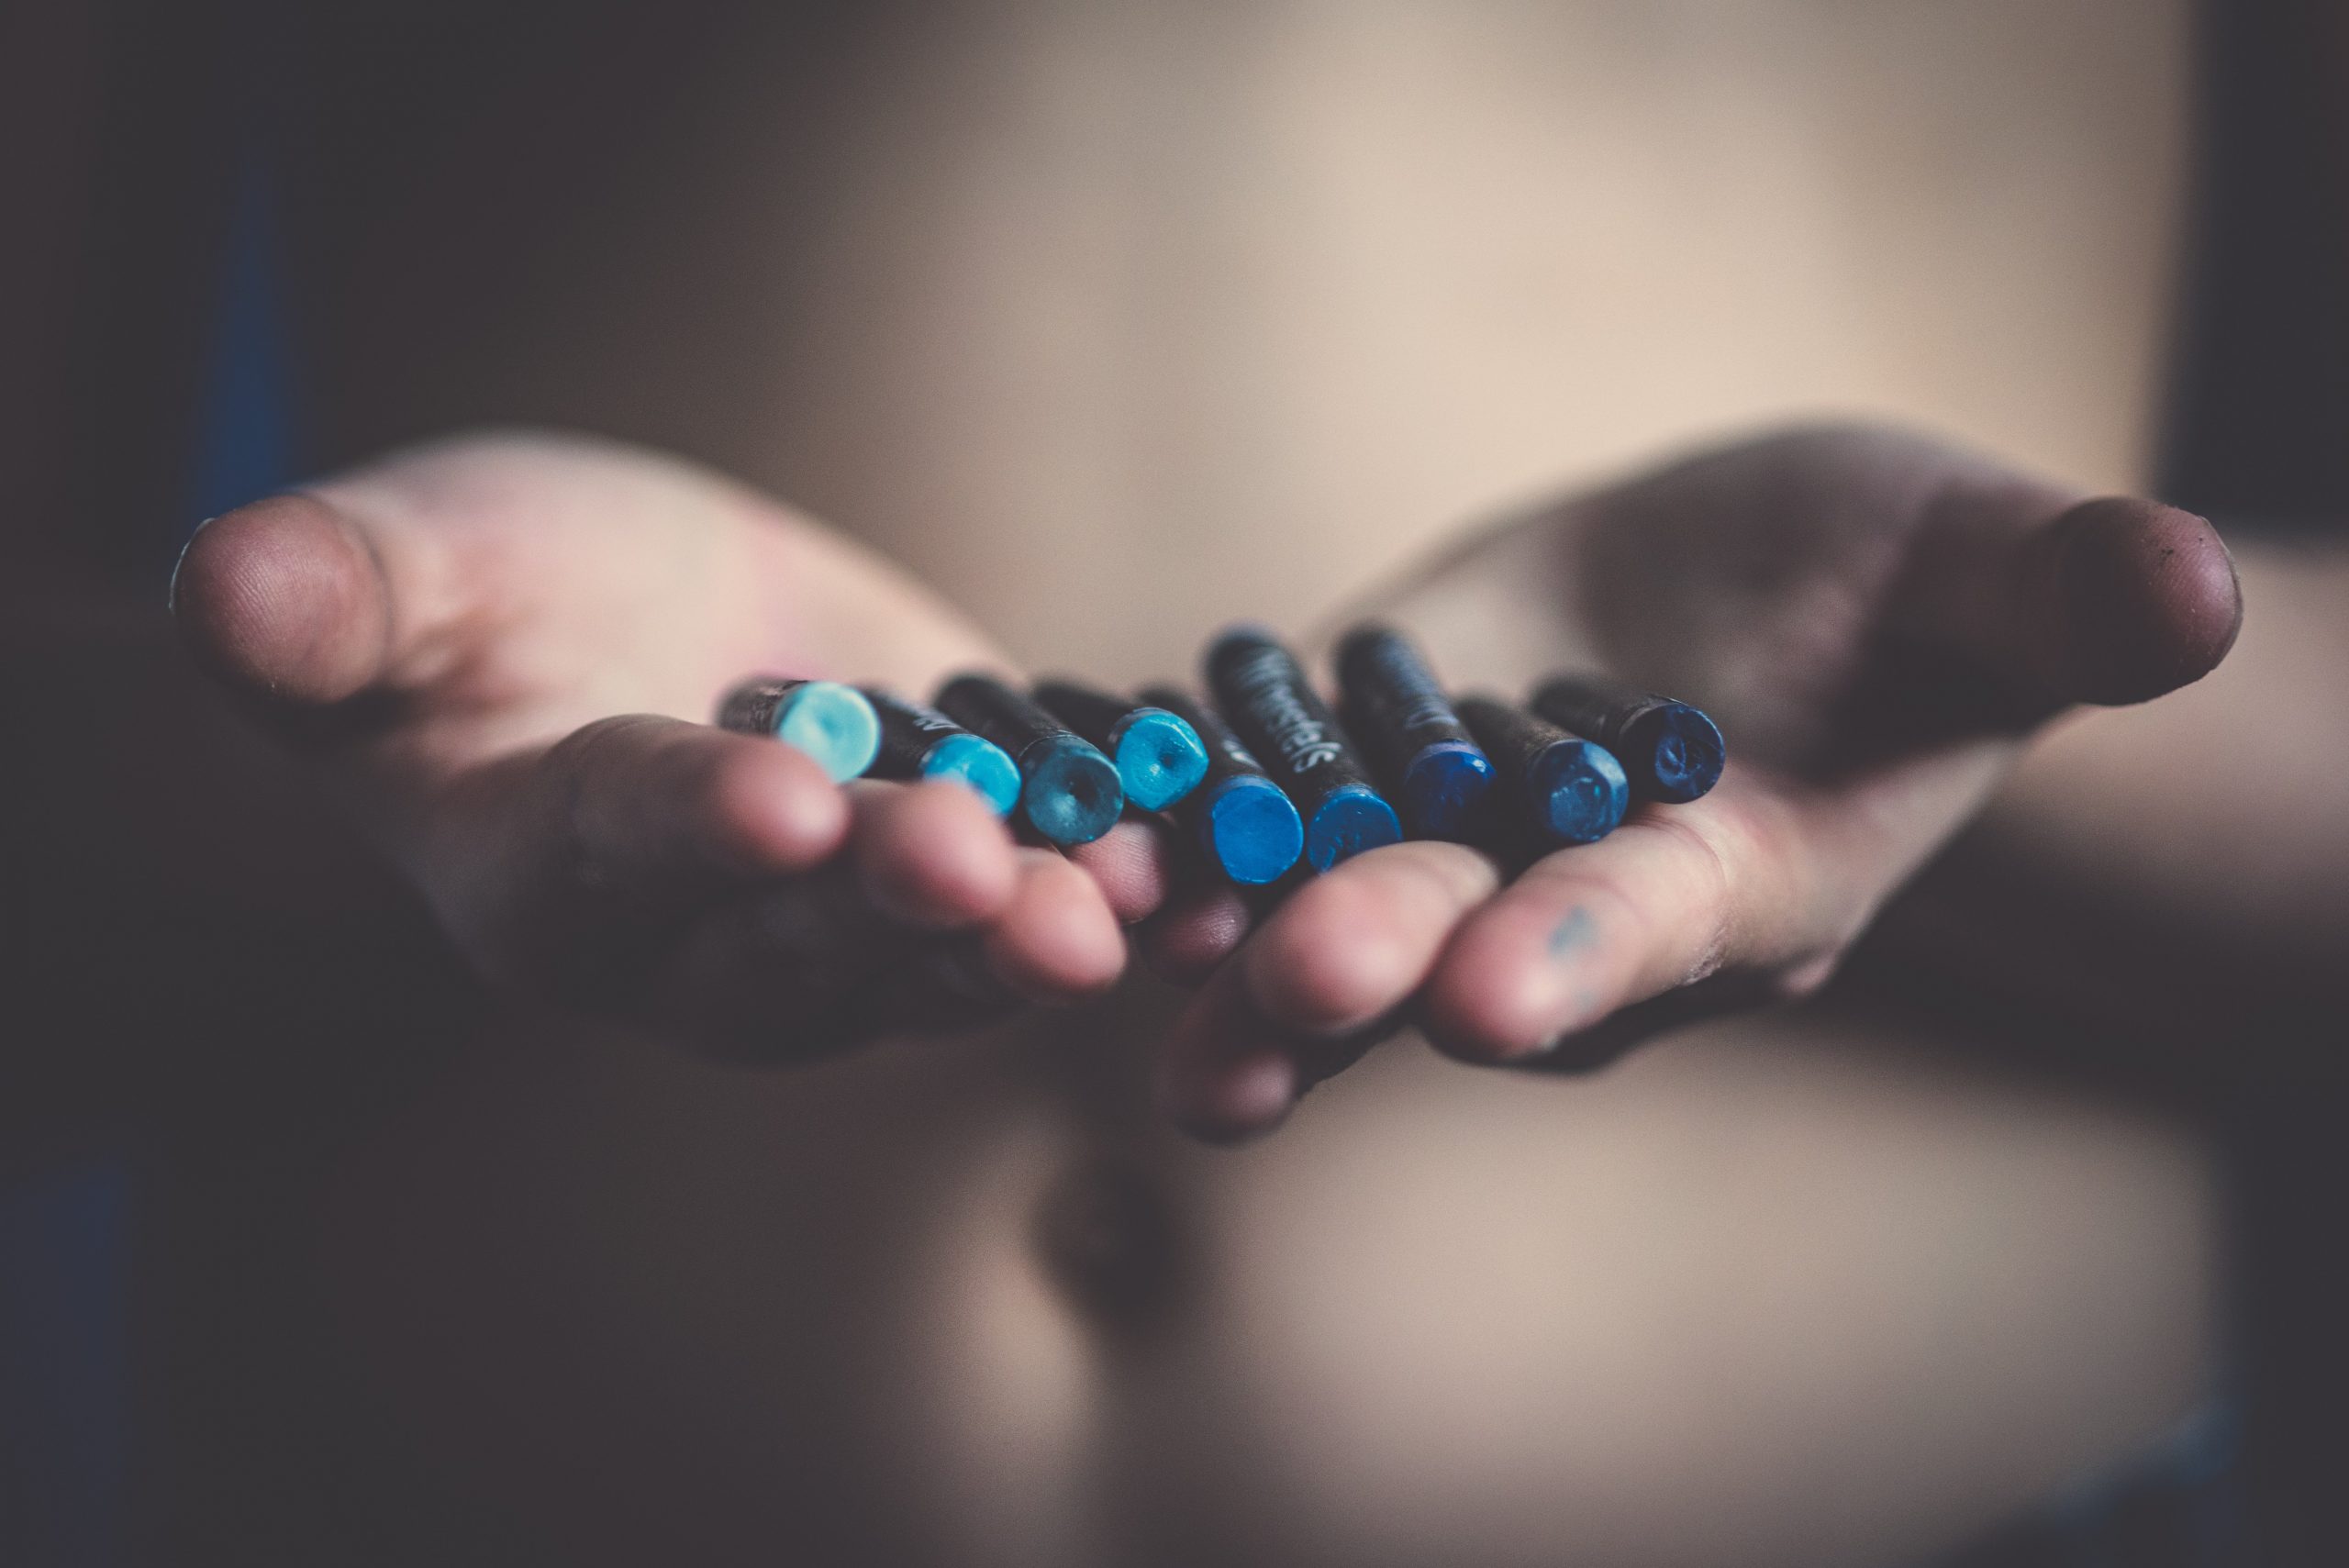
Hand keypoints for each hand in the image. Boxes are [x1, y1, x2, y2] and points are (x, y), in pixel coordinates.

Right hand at [172, 431, 1170, 1057]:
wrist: (601, 627)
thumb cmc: (460, 602)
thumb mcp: (382, 577)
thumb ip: (322, 602)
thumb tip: (228, 589)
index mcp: (547, 868)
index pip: (619, 846)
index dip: (691, 825)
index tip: (774, 803)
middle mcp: (707, 930)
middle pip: (804, 930)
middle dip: (896, 903)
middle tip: (987, 878)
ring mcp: (843, 915)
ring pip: (936, 942)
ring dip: (1033, 922)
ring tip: (1129, 901)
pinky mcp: (956, 856)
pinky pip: (1038, 881)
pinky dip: (1124, 874)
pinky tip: (1211, 862)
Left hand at [1153, 424, 2242, 1137]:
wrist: (1769, 586)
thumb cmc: (1914, 585)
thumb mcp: (1993, 572)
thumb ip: (2064, 598)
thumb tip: (2188, 585)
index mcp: (1739, 878)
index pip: (1661, 929)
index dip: (1586, 956)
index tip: (1498, 993)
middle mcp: (1573, 897)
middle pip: (1465, 939)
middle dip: (1373, 962)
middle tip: (1276, 998)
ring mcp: (1448, 839)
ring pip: (1330, 902)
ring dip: (1223, 939)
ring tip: (1120, 968)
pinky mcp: (1350, 761)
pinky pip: (1251, 801)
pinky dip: (1166, 819)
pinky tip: (1077, 829)